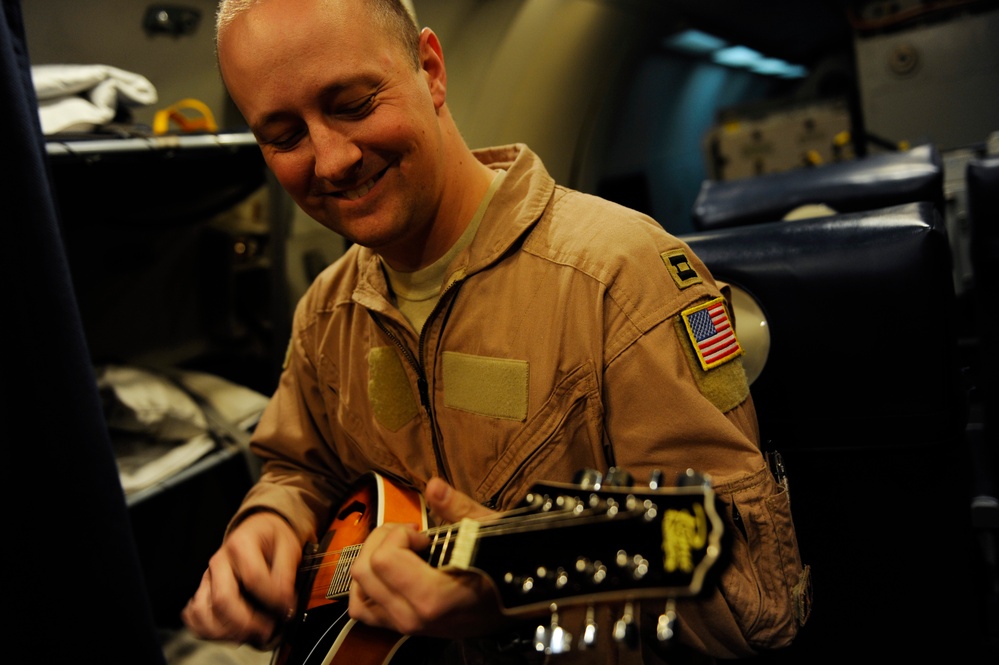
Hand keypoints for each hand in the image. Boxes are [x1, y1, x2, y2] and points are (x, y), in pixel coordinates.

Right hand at [181, 511, 300, 647]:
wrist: (259, 531)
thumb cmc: (273, 540)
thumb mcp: (288, 546)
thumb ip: (286, 573)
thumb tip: (283, 603)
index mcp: (241, 544)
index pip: (253, 578)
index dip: (273, 599)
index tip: (287, 610)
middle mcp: (219, 561)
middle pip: (223, 600)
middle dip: (247, 623)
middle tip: (268, 631)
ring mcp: (207, 578)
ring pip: (203, 613)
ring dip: (227, 632)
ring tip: (251, 635)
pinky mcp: (203, 592)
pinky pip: (194, 617)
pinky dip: (209, 632)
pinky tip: (231, 633)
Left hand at [347, 477, 504, 637]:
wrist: (511, 609)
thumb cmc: (503, 571)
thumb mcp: (488, 534)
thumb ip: (458, 510)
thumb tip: (434, 487)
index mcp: (433, 598)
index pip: (384, 560)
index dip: (400, 536)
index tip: (424, 536)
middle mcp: (413, 617)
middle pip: (365, 569)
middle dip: (384, 542)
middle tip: (412, 536)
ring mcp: (404, 625)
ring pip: (357, 588)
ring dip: (372, 560)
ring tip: (399, 551)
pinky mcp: (399, 627)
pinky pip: (361, 607)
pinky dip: (366, 585)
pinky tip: (388, 569)